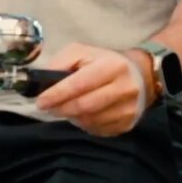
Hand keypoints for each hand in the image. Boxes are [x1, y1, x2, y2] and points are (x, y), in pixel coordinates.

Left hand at [31, 43, 149, 137]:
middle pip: (84, 106)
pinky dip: (83, 124)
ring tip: (65, 108)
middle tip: (48, 107)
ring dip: (71, 117)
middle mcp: (124, 89)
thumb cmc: (104, 62)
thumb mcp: (82, 52)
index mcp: (113, 67)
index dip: (57, 94)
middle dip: (61, 108)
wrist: (140, 75)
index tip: (41, 101)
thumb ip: (61, 62)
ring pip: (89, 121)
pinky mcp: (127, 124)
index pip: (80, 84)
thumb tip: (43, 82)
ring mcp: (128, 110)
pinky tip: (81, 114)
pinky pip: (97, 130)